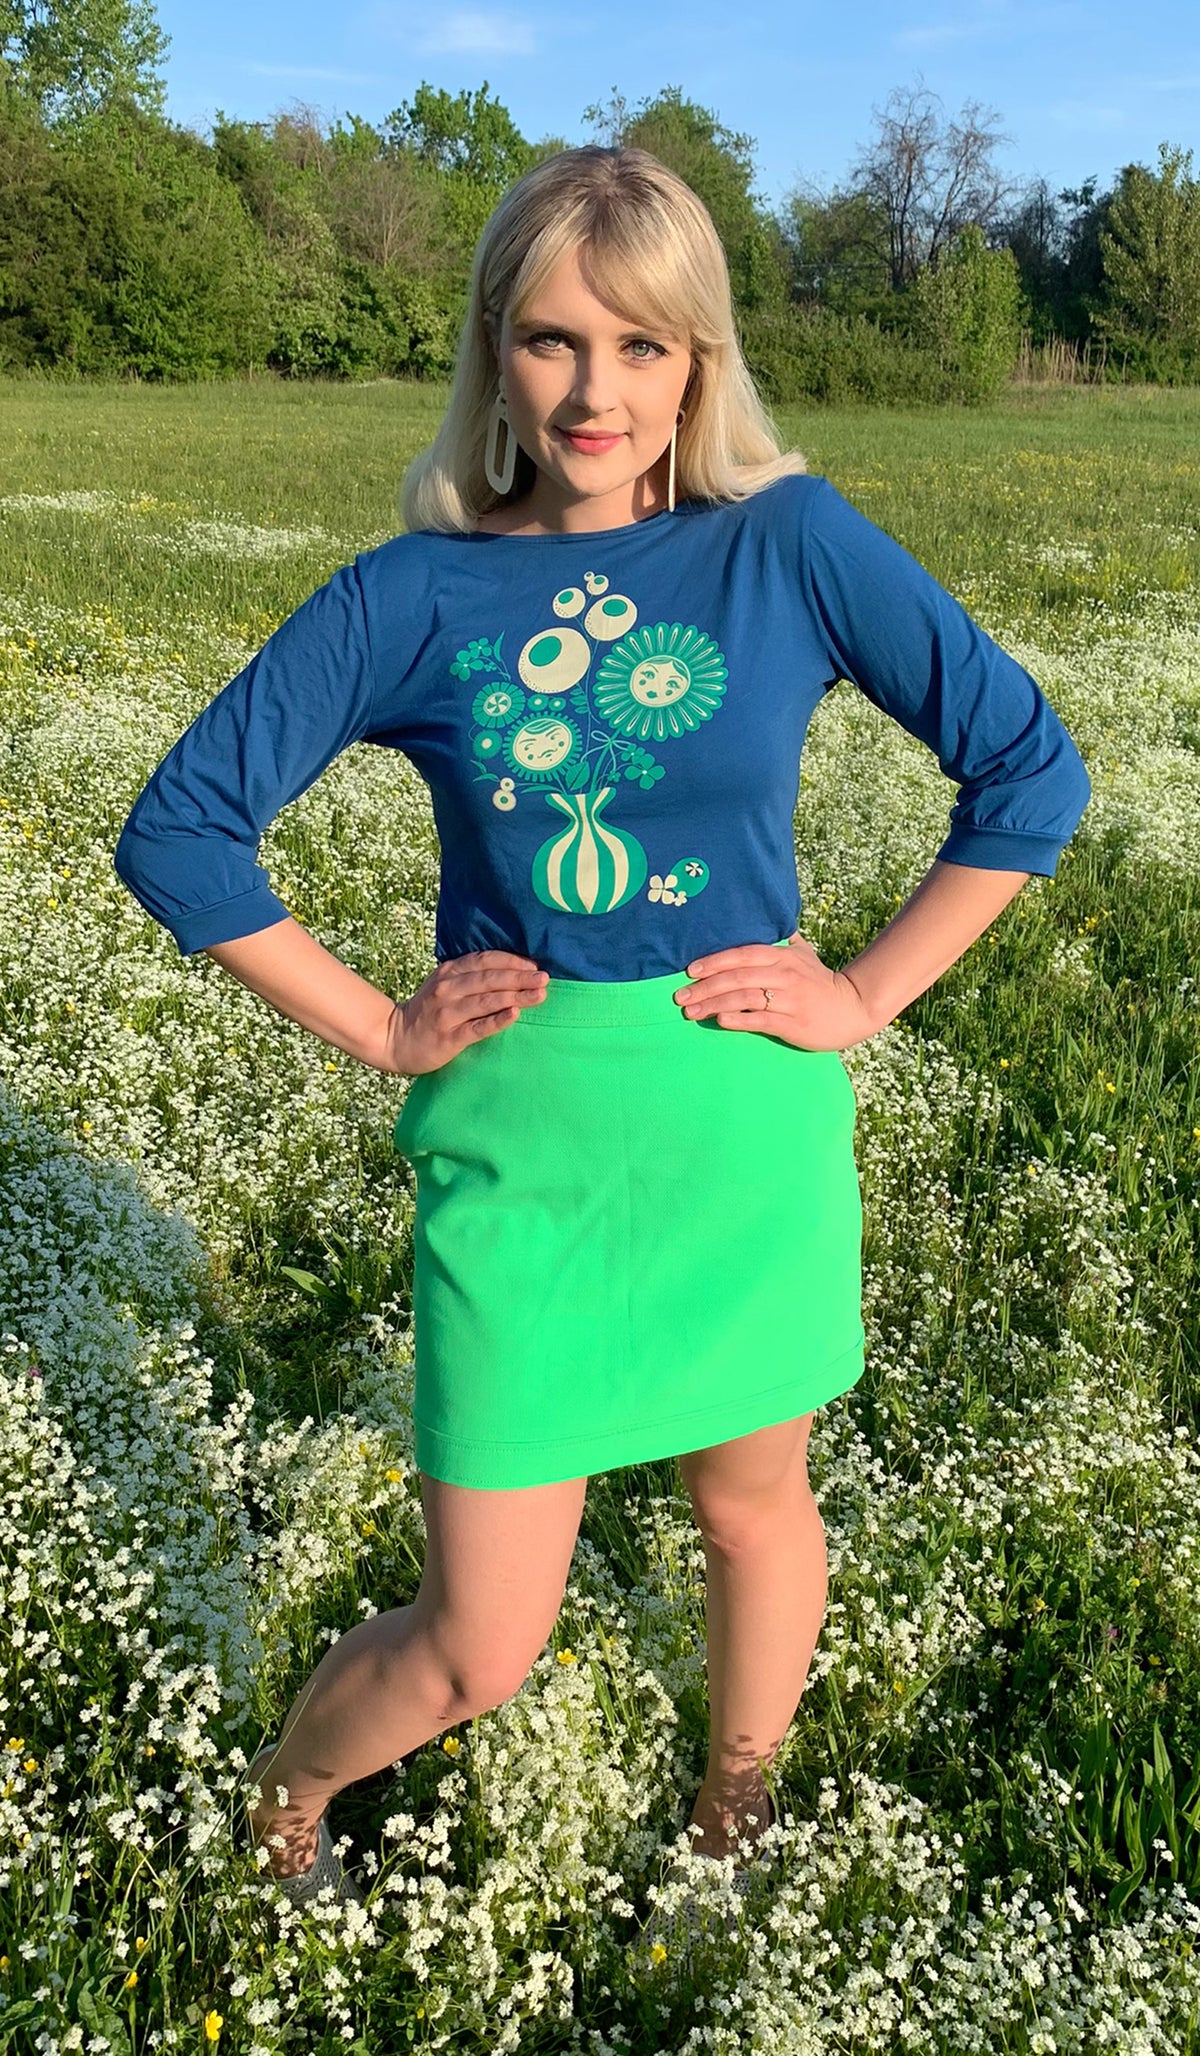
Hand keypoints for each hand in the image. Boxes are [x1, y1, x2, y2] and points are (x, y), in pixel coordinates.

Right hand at [384, 950, 548, 1074]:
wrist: (394, 1038)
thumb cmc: (428, 1011)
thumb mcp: (444, 984)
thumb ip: (470, 976)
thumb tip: (511, 971)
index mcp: (449, 972)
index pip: (485, 960)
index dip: (512, 961)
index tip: (535, 966)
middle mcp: (447, 989)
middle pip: (489, 979)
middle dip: (520, 977)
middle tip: (545, 979)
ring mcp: (447, 1013)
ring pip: (486, 1001)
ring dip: (515, 996)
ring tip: (540, 995)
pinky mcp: (448, 1037)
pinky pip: (477, 1027)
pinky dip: (497, 1020)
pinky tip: (515, 1014)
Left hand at [672, 931, 879, 1051]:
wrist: (854, 1008)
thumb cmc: (822, 982)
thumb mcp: (804, 955)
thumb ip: (783, 939)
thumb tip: (770, 920)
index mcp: (782, 957)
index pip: (742, 954)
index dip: (714, 961)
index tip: (690, 970)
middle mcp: (784, 975)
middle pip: (737, 977)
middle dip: (704, 986)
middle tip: (679, 996)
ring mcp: (789, 999)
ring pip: (744, 998)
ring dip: (713, 1004)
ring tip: (690, 1012)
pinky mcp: (793, 1023)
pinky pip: (760, 1019)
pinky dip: (738, 1019)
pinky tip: (720, 1020)